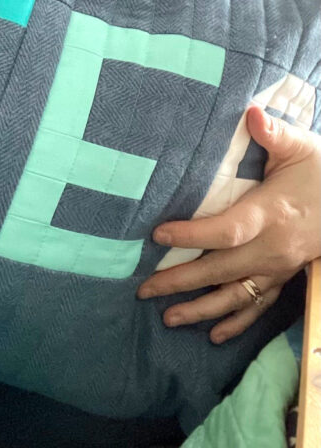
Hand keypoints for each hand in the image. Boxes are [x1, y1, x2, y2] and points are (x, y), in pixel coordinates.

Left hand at [138, 105, 320, 342]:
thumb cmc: (320, 169)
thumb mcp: (299, 146)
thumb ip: (273, 132)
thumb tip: (250, 112)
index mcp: (271, 213)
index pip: (227, 229)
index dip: (192, 234)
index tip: (158, 233)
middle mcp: (274, 247)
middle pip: (222, 269)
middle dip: (181, 280)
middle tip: (144, 289)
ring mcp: (280, 267)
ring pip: (238, 296)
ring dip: (202, 309)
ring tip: (168, 317)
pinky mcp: (286, 277)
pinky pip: (260, 306)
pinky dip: (237, 322)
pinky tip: (214, 335)